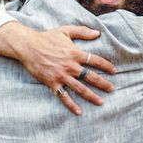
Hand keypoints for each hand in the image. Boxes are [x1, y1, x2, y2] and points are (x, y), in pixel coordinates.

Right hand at [0, 23, 116, 114]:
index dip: (106, 66)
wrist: (28, 46)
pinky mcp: (52, 83)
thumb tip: (97, 33)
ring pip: (80, 88)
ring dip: (91, 96)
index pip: (95, 60)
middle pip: (90, 77)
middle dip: (103, 84)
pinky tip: (79, 111)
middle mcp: (70, 66)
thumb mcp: (65, 30)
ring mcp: (62, 76)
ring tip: (101, 102)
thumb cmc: (47, 37)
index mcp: (75, 53)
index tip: (114, 71)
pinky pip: (63, 96)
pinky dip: (71, 105)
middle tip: (112, 89)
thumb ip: (82, 31)